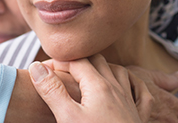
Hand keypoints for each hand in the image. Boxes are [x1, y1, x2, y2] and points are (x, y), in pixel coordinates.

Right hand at [29, 54, 152, 122]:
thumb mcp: (67, 117)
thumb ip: (52, 91)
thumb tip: (36, 68)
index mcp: (98, 86)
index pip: (76, 61)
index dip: (57, 62)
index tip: (42, 69)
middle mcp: (116, 89)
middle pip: (97, 61)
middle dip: (78, 60)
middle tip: (61, 68)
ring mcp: (129, 101)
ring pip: (118, 71)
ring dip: (102, 66)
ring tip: (88, 72)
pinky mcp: (138, 116)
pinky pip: (140, 91)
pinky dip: (132, 82)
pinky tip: (126, 86)